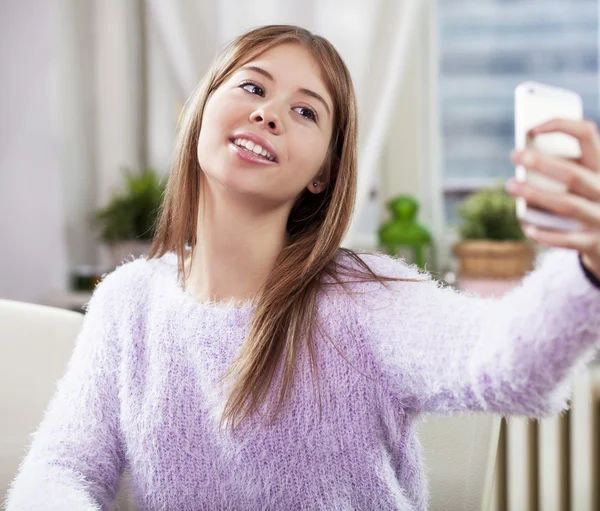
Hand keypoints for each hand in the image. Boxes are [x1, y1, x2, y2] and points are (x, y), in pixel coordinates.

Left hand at [505, 118, 599, 279]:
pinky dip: (545, 234)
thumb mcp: (581, 181)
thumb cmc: (584, 202)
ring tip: (510, 186)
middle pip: (573, 174)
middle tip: (514, 155)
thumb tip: (524, 160)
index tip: (531, 129)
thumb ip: (560, 170)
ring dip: (536, 195)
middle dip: (541, 163)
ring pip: (567, 205)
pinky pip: (567, 239)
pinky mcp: (594, 242)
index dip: (561, 126)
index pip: (587, 135)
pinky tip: (526, 226)